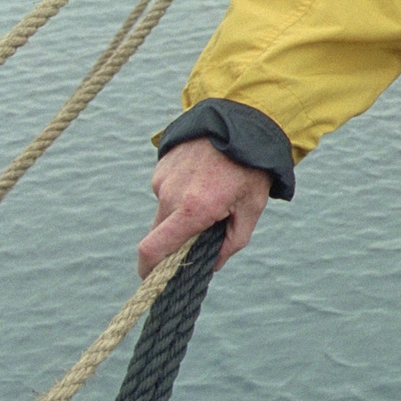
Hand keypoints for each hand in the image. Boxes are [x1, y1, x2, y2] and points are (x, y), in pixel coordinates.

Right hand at [140, 137, 270, 276]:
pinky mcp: (161, 168)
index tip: (152, 280)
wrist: (242, 120)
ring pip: (163, 212)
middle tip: (202, 232)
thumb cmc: (251, 169)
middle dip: (174, 241)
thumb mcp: (251, 209)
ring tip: (211, 195)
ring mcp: (162, 180)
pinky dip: (180, 194)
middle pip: (159, 234)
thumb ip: (231, 243)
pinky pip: (165, 192)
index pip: (153, 249)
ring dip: (180, 214)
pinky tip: (203, 180)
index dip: (149, 270)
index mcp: (193, 209)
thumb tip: (211, 265)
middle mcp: (170, 195)